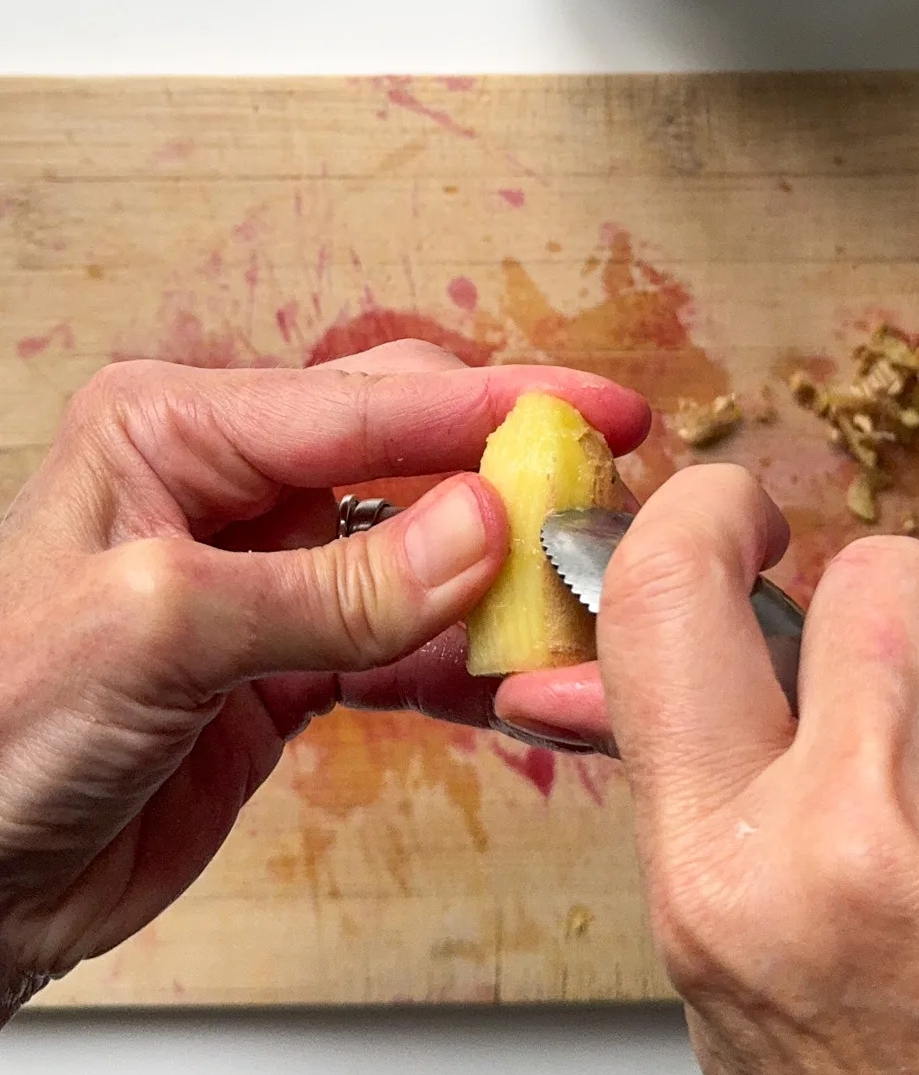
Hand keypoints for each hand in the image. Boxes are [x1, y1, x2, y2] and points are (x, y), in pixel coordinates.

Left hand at [0, 342, 647, 1016]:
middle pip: (406, 448)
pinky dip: (461, 655)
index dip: (494, 404)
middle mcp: (224, 484)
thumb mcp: (163, 634)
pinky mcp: (288, 658)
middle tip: (598, 496)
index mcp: (173, 429)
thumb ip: (335, 586)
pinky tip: (510, 674)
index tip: (597, 409)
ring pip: (419, 543)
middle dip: (504, 473)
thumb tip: (482, 525)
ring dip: (493, 574)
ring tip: (570, 591)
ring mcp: (263, 571)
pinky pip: (403, 636)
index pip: (367, 400)